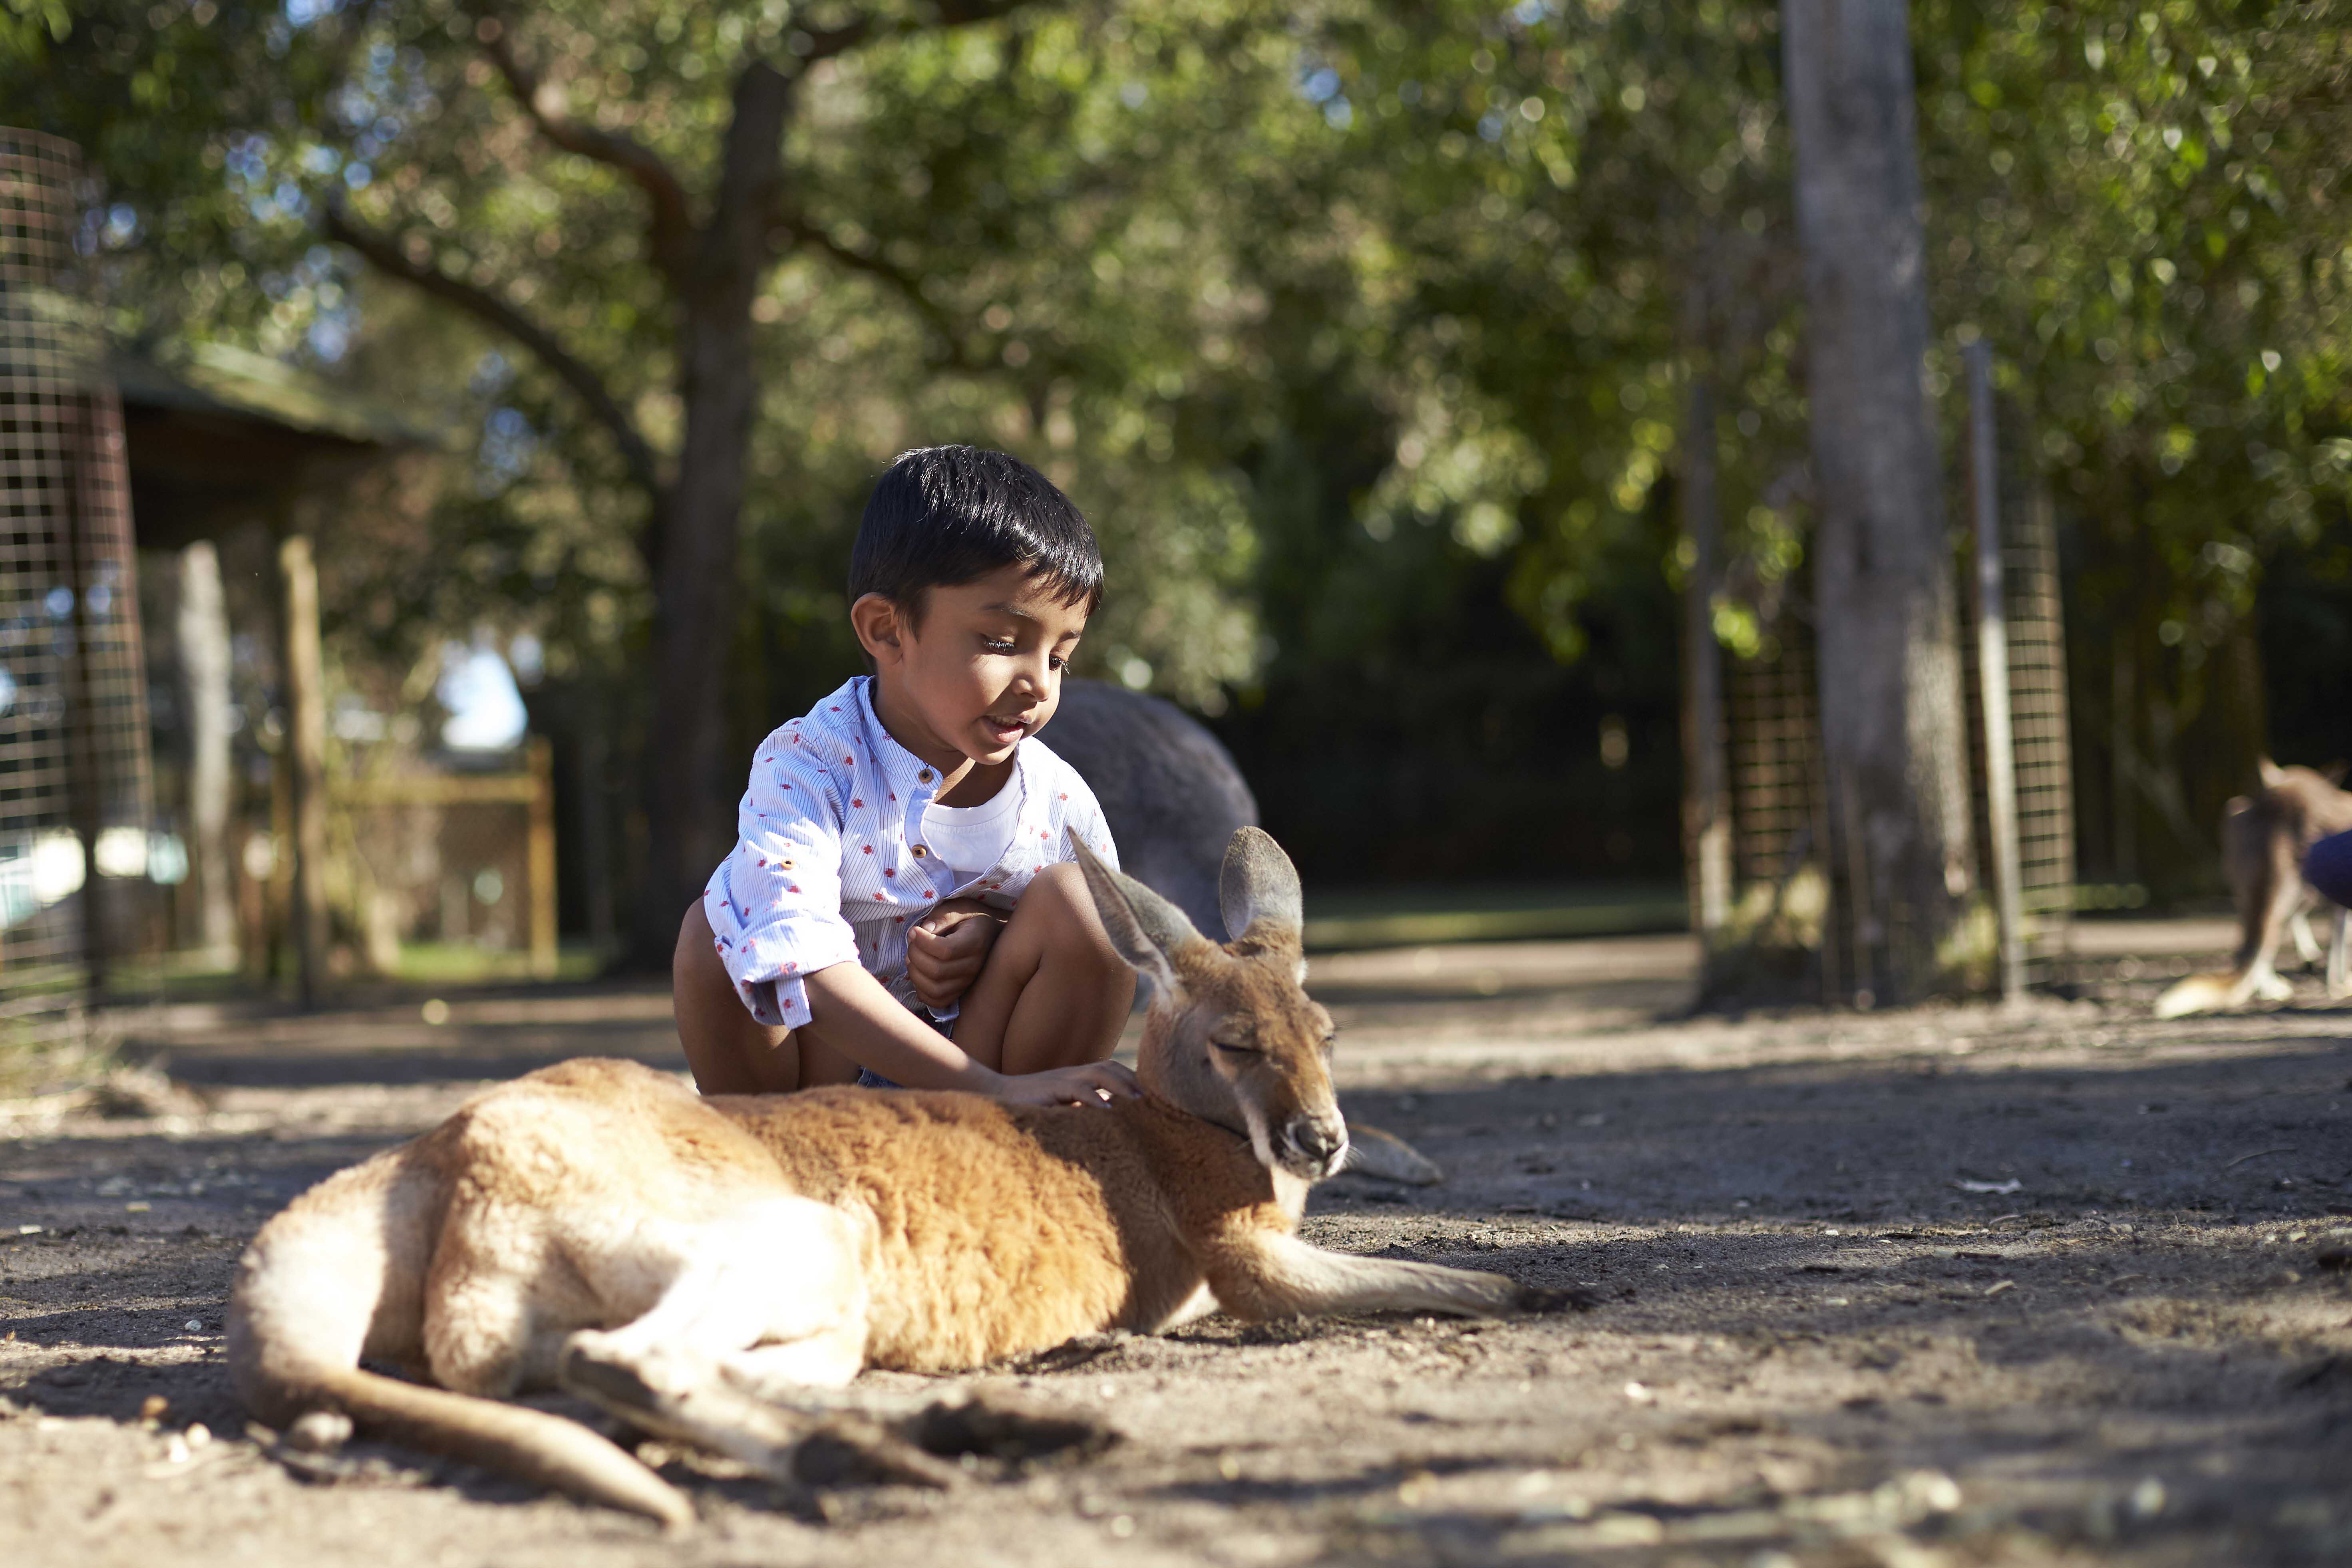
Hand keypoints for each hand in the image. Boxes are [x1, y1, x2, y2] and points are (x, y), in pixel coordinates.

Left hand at [905, 901, 1004, 1011]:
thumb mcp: (959, 908)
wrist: (990, 933)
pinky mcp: (960, 991)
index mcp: (975, 942)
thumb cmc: (972, 918)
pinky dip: (921, 990)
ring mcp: (968, 982)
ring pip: (935, 990)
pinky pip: (937, 1001)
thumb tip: (921, 932)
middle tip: (911, 942)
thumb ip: (941, 917)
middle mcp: (974, 966)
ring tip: (912, 957)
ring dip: (915, 974)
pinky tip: (919, 973)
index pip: (945, 951)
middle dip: (916, 955)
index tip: (914, 931)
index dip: (923, 942)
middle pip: (937, 971)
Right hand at [992, 1059, 1141, 1108]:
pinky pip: (1077, 1089)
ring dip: (1121, 1086)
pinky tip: (1107, 1112)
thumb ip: (1080, 1109)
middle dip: (1131, 1080)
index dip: (1130, 1078)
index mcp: (1076, 1077)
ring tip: (1137, 1102)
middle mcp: (1072, 1073)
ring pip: (1099, 1073)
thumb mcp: (1059, 1107)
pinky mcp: (1051, 1089)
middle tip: (1150, 1100)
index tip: (1148, 1095)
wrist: (995, 1096)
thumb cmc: (1028, 1106)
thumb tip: (1106, 1120)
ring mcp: (1062, 1079)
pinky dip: (1094, 1099)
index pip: (1109, 1069)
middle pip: (1109, 1066)